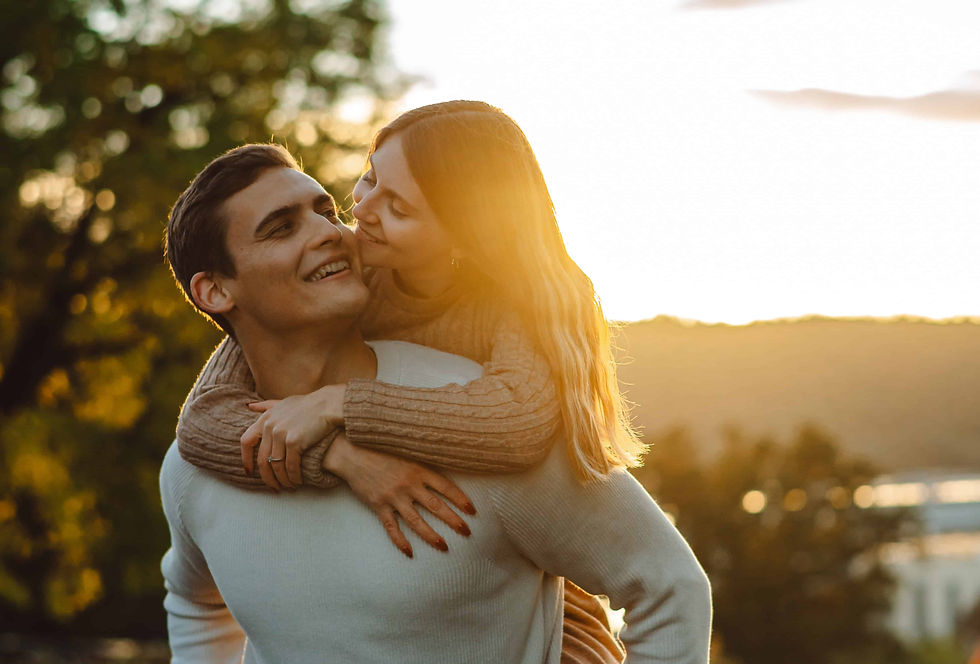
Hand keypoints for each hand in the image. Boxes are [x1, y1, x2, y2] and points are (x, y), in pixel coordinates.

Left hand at [241, 384, 345, 489]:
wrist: (329, 404)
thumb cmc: (309, 404)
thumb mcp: (283, 402)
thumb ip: (266, 406)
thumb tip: (249, 406)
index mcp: (266, 418)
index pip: (247, 442)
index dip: (246, 459)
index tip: (249, 472)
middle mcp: (270, 426)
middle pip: (262, 459)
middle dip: (267, 477)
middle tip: (274, 486)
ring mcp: (281, 434)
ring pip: (276, 466)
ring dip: (282, 480)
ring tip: (289, 486)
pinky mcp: (294, 441)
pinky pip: (290, 466)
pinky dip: (294, 477)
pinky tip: (298, 481)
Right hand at [323, 433, 476, 557]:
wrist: (353, 454)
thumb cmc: (382, 451)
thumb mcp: (407, 453)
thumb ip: (423, 466)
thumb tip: (443, 478)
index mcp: (418, 470)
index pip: (446, 487)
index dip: (460, 499)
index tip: (472, 511)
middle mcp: (408, 485)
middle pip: (436, 506)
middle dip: (453, 521)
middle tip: (466, 532)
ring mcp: (393, 497)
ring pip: (416, 521)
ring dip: (431, 536)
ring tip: (444, 547)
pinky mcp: (378, 506)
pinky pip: (391, 528)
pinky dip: (400, 541)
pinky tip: (409, 552)